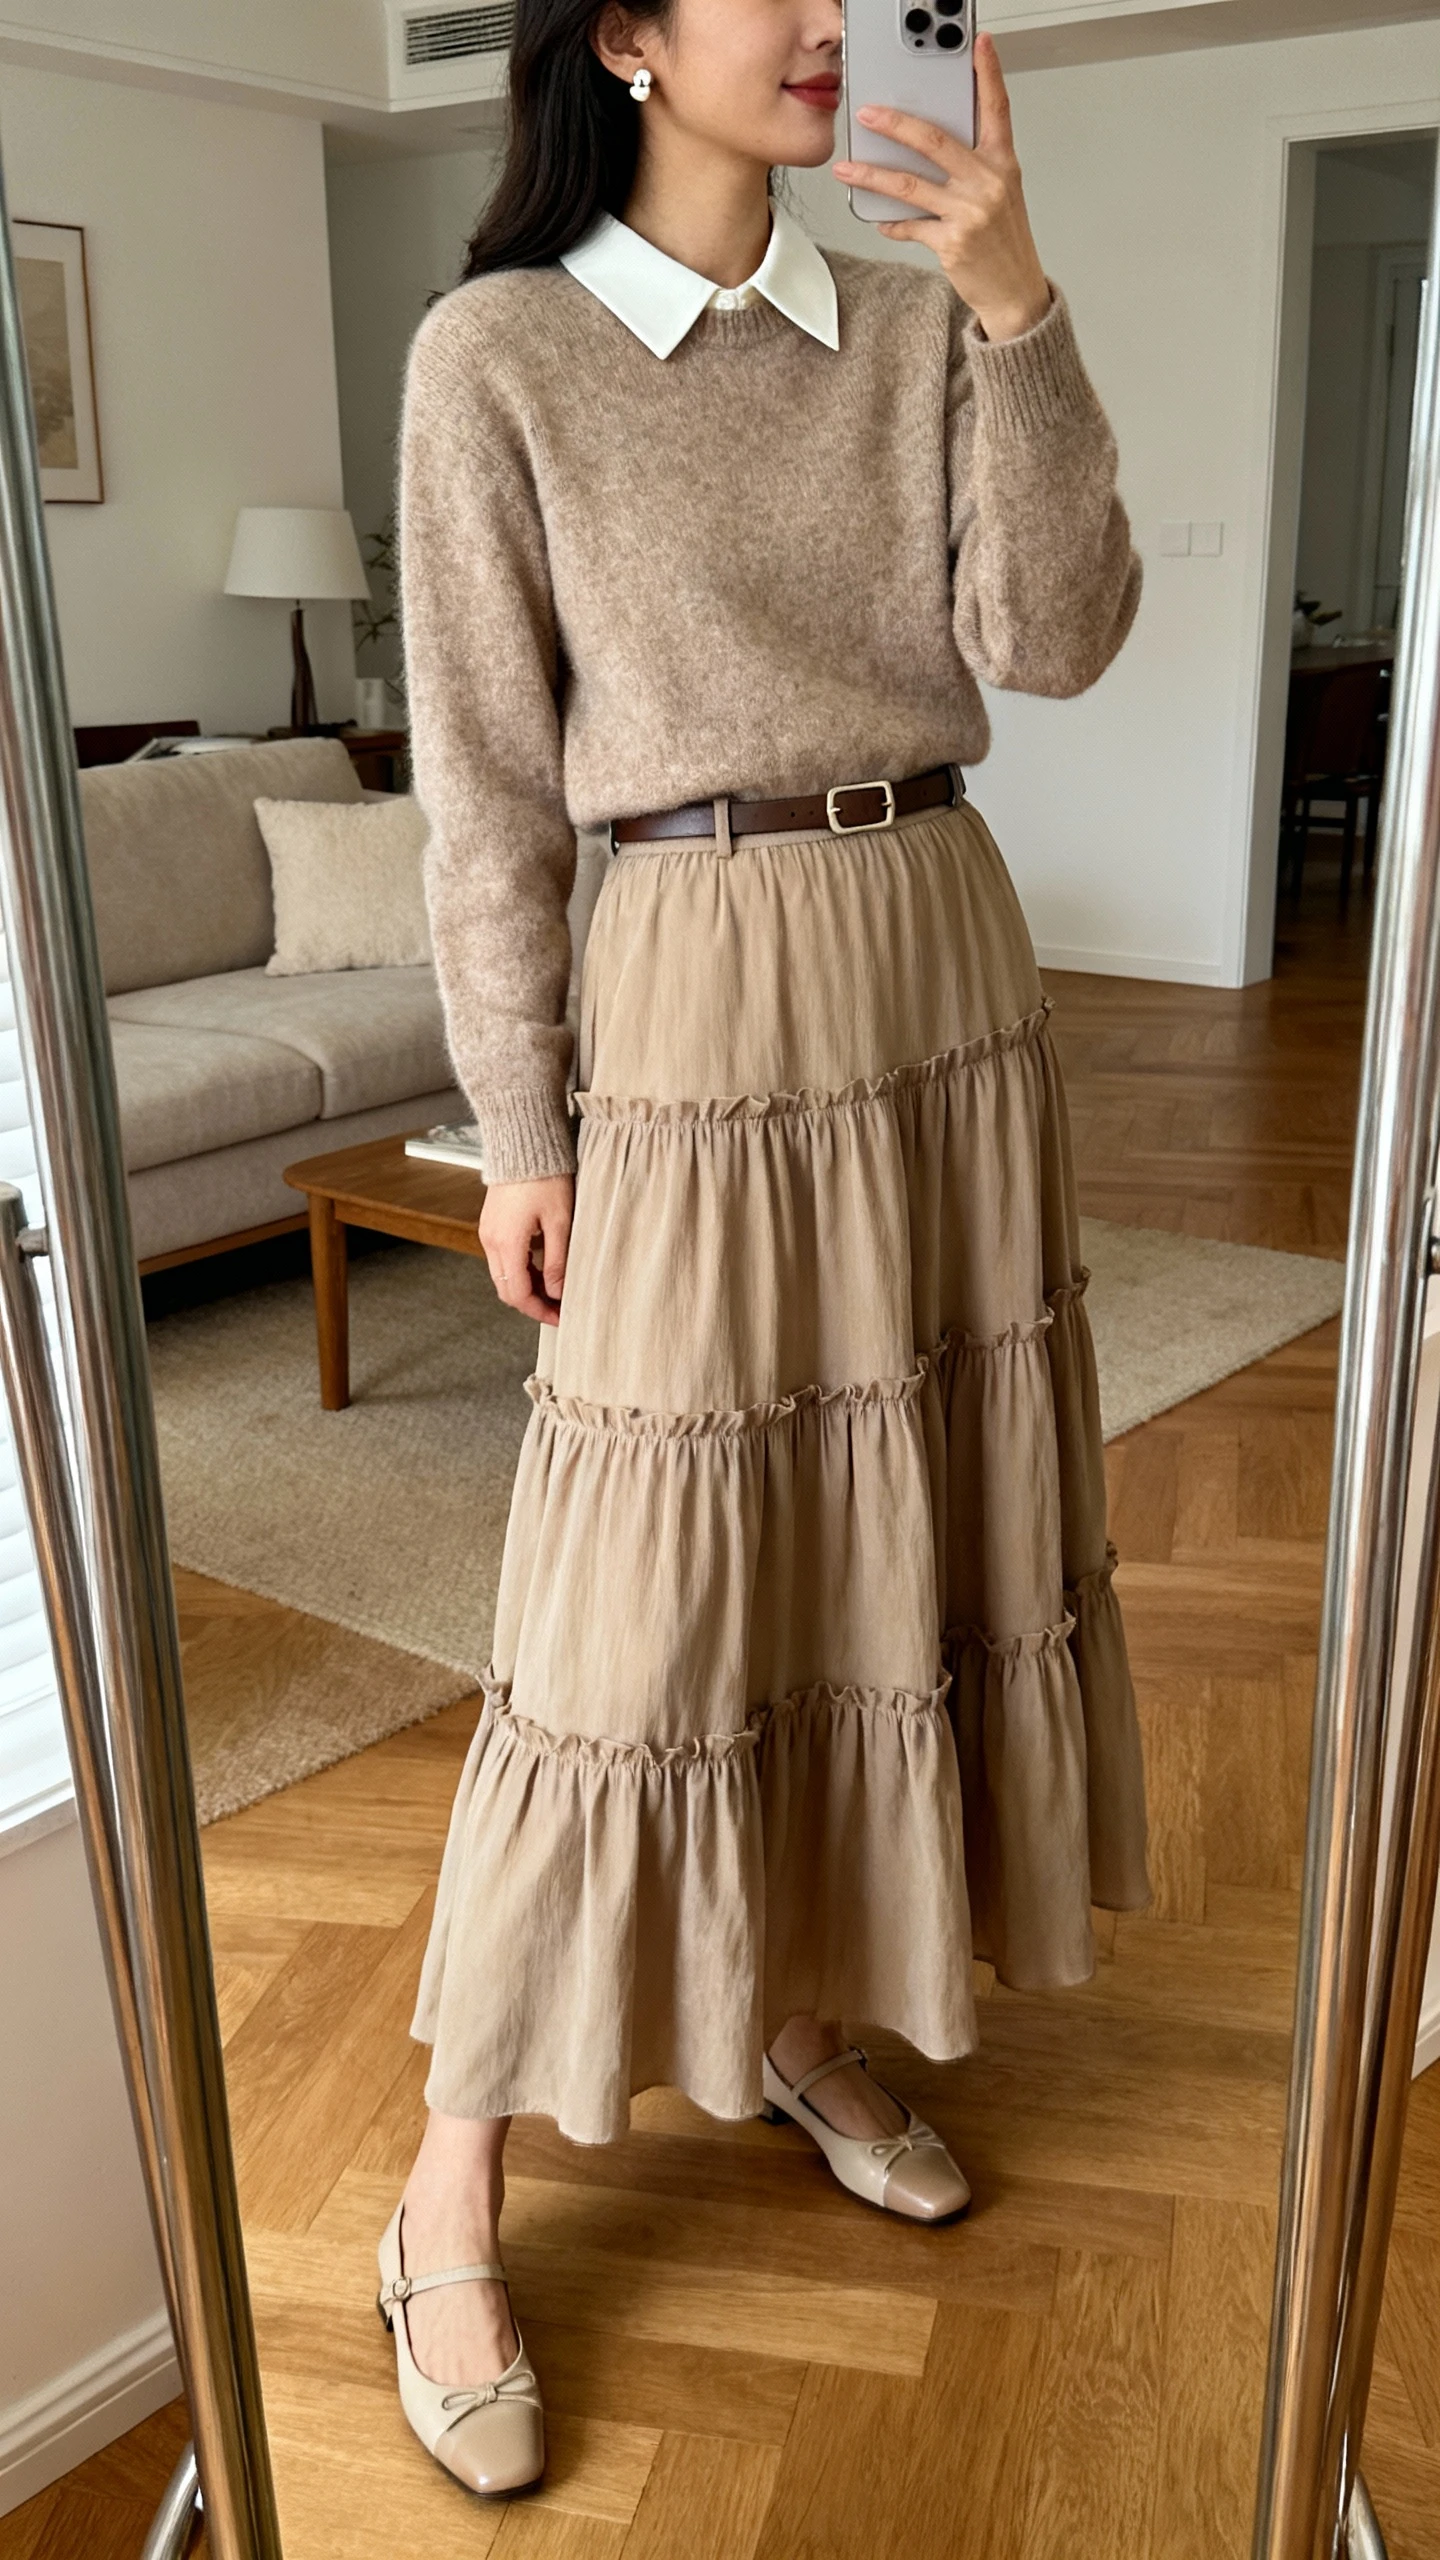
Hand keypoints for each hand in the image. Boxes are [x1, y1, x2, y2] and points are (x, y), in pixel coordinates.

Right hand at [478, 1172, 572, 1325]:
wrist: (524, 1142)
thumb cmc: (546, 1177)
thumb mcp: (560, 1222)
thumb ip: (557, 1262)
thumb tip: (557, 1294)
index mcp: (507, 1243)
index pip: (518, 1294)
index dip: (539, 1311)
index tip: (560, 1317)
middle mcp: (491, 1240)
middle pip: (507, 1289)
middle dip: (532, 1303)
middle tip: (558, 1309)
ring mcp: (488, 1232)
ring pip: (503, 1275)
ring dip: (527, 1286)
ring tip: (555, 1288)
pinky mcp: (491, 1224)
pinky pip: (502, 1258)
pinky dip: (520, 1269)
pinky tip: (542, 1266)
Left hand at [832, 32, 1050, 343]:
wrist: (1015, 290)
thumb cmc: (1004, 240)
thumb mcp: (999, 193)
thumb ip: (972, 165)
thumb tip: (928, 145)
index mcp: (1002, 163)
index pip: (997, 109)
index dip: (989, 74)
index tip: (980, 45)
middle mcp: (987, 183)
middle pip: (934, 141)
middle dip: (895, 124)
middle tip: (868, 113)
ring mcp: (969, 213)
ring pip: (910, 185)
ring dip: (872, 176)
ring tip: (847, 168)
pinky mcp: (952, 242)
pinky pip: (910, 225)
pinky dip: (891, 223)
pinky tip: (880, 220)